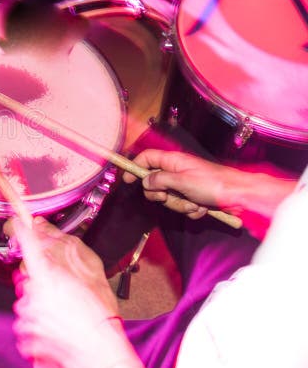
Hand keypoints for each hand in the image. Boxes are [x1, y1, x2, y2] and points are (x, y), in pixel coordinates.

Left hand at [10, 217, 121, 367]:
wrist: (102, 361)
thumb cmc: (101, 323)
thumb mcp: (91, 281)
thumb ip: (66, 263)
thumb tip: (50, 256)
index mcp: (47, 278)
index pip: (28, 246)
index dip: (21, 231)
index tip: (16, 222)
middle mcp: (31, 298)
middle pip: (27, 283)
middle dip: (41, 289)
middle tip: (65, 301)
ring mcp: (26, 322)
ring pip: (27, 309)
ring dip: (41, 313)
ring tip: (66, 323)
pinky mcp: (26, 343)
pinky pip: (28, 332)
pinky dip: (40, 334)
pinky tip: (60, 338)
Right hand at [121, 149, 238, 219]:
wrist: (240, 197)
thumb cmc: (215, 184)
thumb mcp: (182, 181)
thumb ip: (160, 180)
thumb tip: (146, 181)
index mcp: (174, 161)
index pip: (147, 158)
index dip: (135, 167)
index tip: (127, 179)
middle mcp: (178, 171)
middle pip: (155, 182)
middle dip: (160, 194)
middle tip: (167, 197)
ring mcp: (186, 185)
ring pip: (169, 197)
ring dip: (179, 205)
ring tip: (194, 203)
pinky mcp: (194, 197)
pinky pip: (182, 206)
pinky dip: (190, 210)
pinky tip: (201, 207)